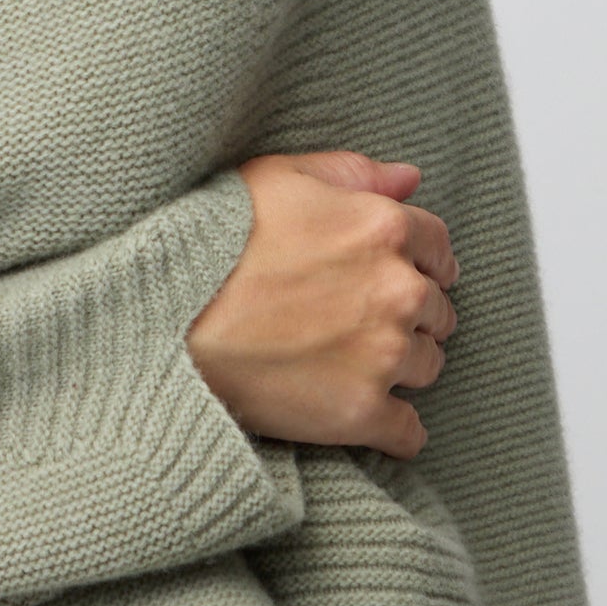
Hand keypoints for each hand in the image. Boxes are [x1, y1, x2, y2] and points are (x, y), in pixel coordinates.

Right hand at [184, 151, 458, 458]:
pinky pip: (409, 432)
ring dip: (402, 366)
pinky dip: (395, 429)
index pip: (439, 248)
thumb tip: (410, 178)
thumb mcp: (278, 178)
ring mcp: (382, 355)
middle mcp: (396, 290)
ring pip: (427, 367)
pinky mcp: (360, 413)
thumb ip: (352, 173)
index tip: (403, 274)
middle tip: (365, 319)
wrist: (167, 314)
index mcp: (383, 227)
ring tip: (355, 362)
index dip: (421, 261)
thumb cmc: (214, 238)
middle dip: (411, 314)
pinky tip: (368, 416)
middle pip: (437, 311)